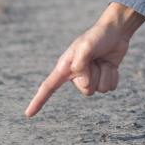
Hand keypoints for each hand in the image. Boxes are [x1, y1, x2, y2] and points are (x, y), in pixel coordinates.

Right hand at [25, 2, 144, 116]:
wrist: (115, 31)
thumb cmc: (97, 36)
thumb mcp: (85, 46)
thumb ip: (81, 65)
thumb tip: (84, 85)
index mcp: (66, 67)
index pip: (49, 86)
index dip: (39, 100)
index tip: (29, 113)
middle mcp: (77, 75)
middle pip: (87, 91)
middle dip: (95, 75)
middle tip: (96, 59)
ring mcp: (92, 78)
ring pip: (101, 89)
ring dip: (106, 73)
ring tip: (103, 60)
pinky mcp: (105, 78)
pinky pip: (111, 87)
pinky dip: (114, 75)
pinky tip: (111, 63)